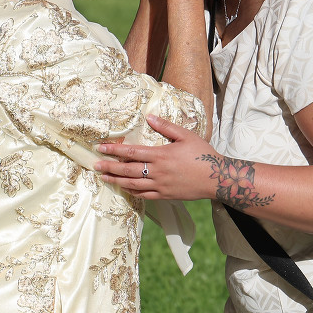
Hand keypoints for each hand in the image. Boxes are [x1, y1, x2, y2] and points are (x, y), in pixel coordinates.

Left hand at [96, 115, 225, 200]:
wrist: (217, 178)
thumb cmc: (203, 154)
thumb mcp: (186, 135)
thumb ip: (166, 126)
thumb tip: (148, 117)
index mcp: (160, 155)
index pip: (131, 152)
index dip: (114, 150)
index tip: (100, 148)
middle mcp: (157, 172)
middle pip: (127, 170)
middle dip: (109, 167)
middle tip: (95, 165)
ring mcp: (160, 186)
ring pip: (132, 184)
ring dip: (116, 181)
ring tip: (104, 177)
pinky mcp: (165, 196)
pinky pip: (144, 196)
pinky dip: (132, 192)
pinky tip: (125, 188)